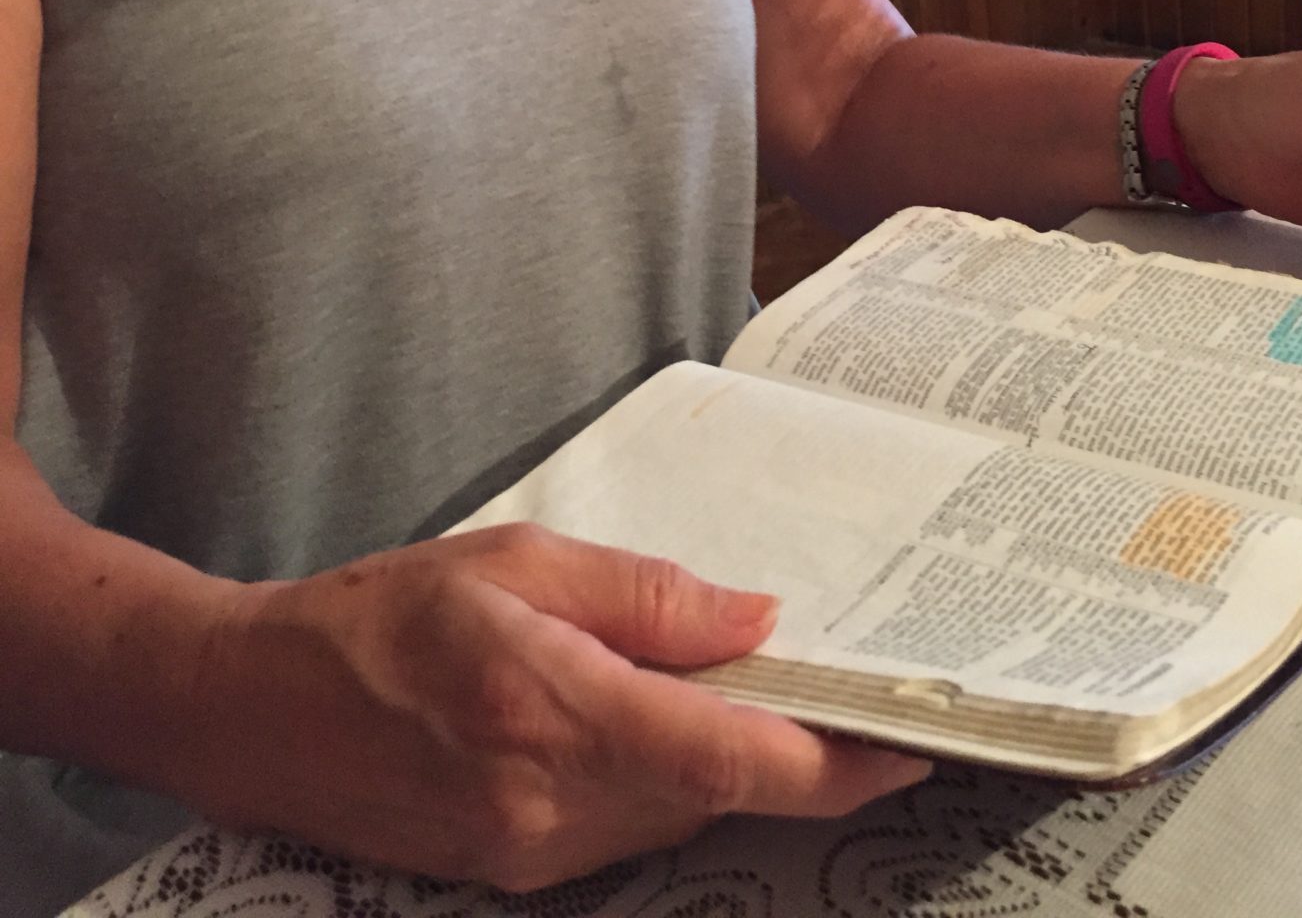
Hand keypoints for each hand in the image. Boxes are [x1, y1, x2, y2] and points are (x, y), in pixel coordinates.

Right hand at [185, 522, 926, 891]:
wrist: (256, 710)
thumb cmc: (382, 615)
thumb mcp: (517, 562)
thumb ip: (646, 596)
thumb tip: (758, 620)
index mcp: (559, 714)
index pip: (737, 761)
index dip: (840, 761)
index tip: (913, 741)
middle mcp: (555, 807)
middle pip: (721, 791)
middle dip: (793, 748)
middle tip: (848, 686)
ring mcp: (533, 855)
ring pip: (679, 813)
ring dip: (728, 762)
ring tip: (757, 690)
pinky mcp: (514, 871)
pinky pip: (627, 828)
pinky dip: (664, 778)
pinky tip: (657, 719)